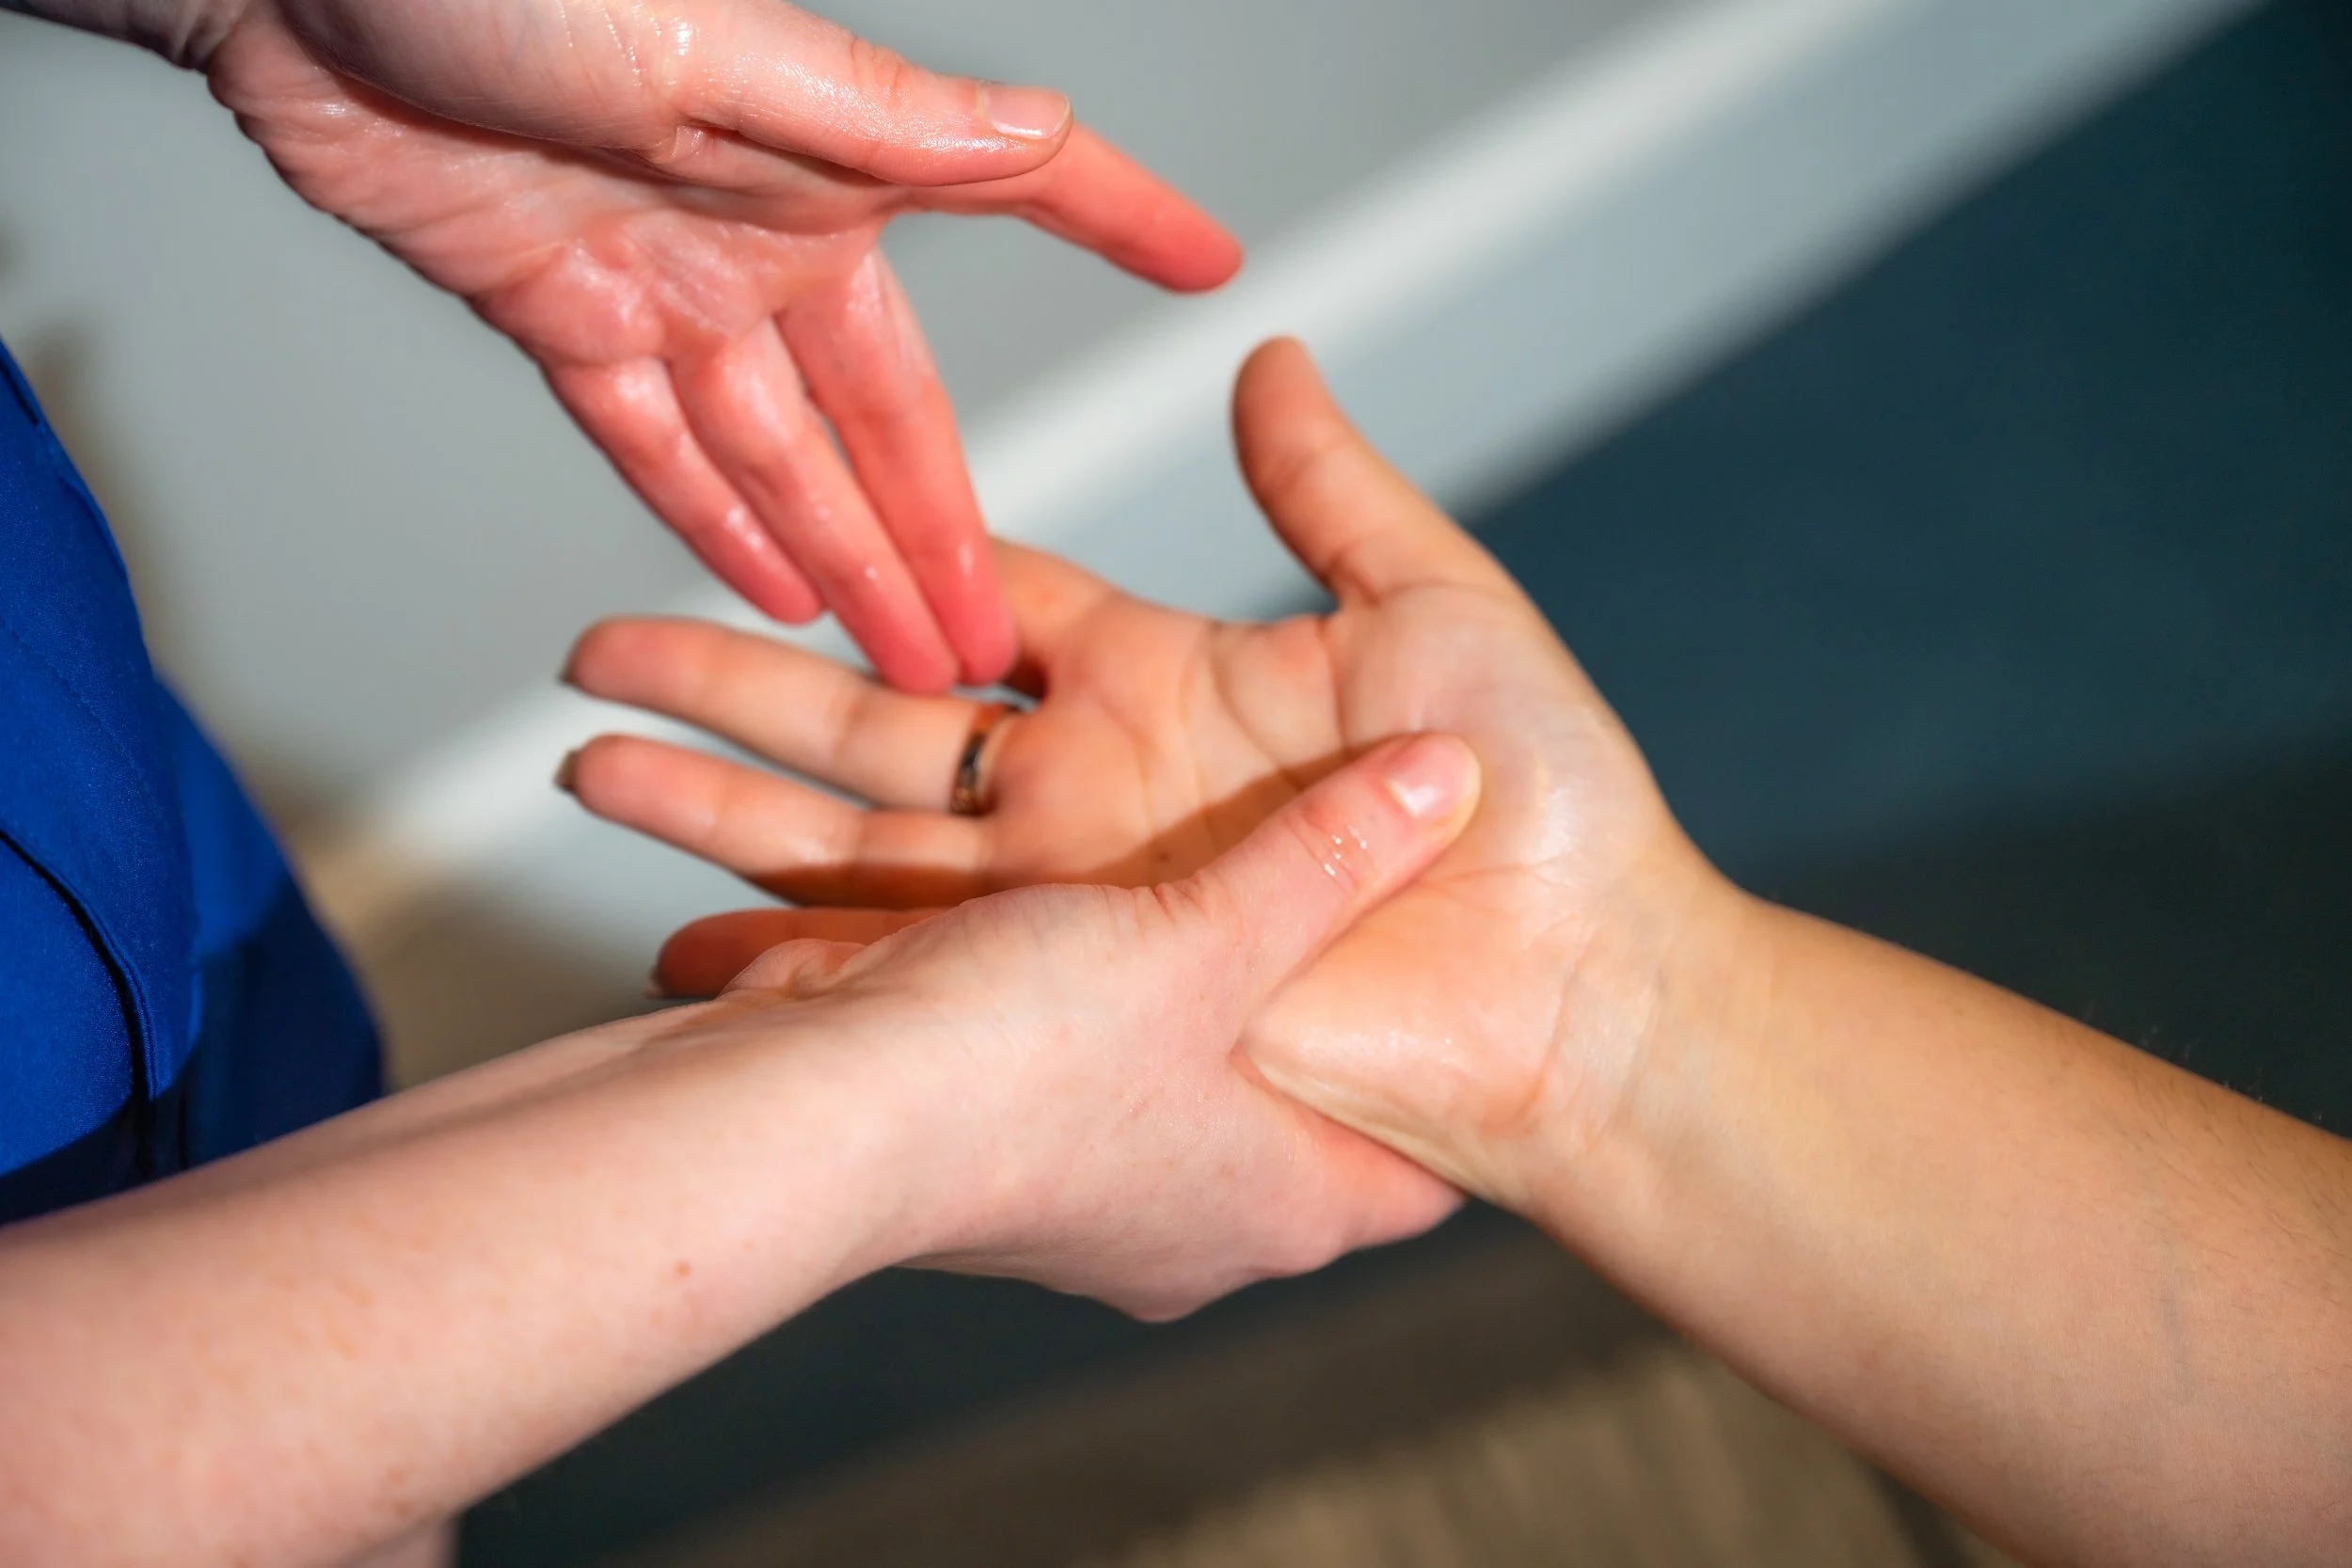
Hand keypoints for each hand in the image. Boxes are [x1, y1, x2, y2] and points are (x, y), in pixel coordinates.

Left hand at [200, 0, 1241, 689]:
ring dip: (837, 559)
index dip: (1119, 221)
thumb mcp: (707, 40)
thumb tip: (1033, 132)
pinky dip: (710, 520)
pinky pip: (654, 444)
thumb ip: (872, 117)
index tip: (1211, 265)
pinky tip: (768, 594)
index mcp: (824, 153)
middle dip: (944, 531)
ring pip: (778, 453)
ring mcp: (668, 280)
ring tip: (901, 664)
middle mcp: (764, 225)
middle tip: (998, 641)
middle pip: (883, 408)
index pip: (1009, 188)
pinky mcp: (565, 316)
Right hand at [562, 339, 1728, 1209]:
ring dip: (719, 813)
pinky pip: (915, 991)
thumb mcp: (1435, 619)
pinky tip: (674, 941)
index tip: (783, 530)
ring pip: (856, 854)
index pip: (993, 619)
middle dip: (738, 695)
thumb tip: (1260, 355)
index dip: (891, 579)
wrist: (1579, 1003)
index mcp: (1161, 704)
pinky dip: (793, 970)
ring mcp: (1074, 927)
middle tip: (605, 650)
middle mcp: (1095, 815)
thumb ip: (1327, 493)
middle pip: (879, 737)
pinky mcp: (1079, 1022)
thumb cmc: (1542, 812)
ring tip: (586, 764)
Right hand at [687, 734, 1480, 1318]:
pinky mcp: (980, 1147)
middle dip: (1290, 1011)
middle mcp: (1190, 1211)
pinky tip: (1028, 927)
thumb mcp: (1207, 941)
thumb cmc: (1021, 1073)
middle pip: (1282, 1099)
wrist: (794, 1137)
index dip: (1451, 1098)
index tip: (1479, 1012)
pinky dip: (1036, 987)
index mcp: (1282, 1194)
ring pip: (1143, 1061)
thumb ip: (1325, 858)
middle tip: (1334, 932)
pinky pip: (1033, 1049)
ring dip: (1145, 988)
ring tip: (1178, 925)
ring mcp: (1080, 1192)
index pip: (1422, 1171)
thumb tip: (1443, 780)